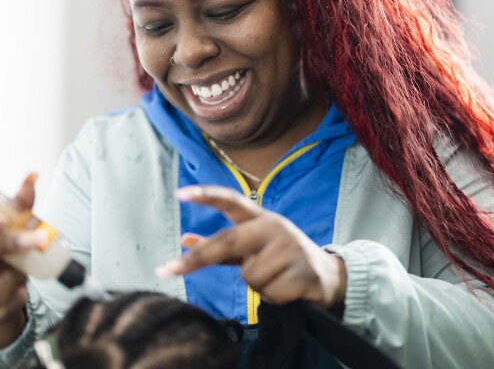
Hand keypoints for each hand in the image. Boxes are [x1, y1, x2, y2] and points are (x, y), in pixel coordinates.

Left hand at [156, 185, 346, 309]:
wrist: (329, 277)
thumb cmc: (282, 260)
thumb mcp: (252, 247)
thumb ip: (219, 245)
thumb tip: (184, 240)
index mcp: (259, 218)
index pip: (231, 201)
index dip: (206, 195)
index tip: (180, 194)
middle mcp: (274, 227)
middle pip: (227, 241)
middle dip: (195, 259)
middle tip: (164, 270)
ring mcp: (291, 248)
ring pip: (248, 276)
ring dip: (257, 286)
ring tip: (275, 280)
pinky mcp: (304, 272)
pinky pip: (270, 293)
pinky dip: (274, 299)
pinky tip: (288, 291)